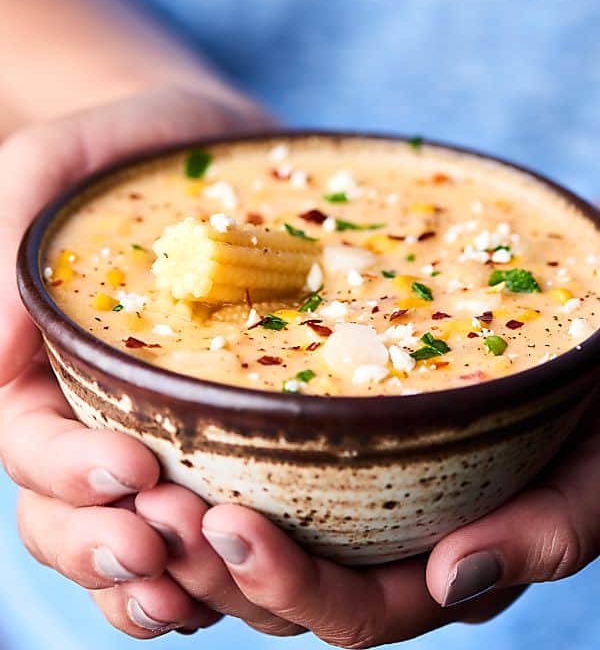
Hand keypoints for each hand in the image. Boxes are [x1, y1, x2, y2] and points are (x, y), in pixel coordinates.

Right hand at [0, 87, 275, 636]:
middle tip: (162, 545)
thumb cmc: (123, 151)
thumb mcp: (53, 165)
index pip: (32, 445)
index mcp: (41, 366)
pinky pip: (210, 513)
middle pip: (73, 513)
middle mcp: (92, 413)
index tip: (129, 469)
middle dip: (106, 546)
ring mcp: (159, 429)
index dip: (68, 475)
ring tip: (200, 584)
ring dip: (161, 575)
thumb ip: (5, 243)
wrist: (210, 145)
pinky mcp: (223, 428)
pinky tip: (245, 577)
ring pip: (135, 535)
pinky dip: (216, 562)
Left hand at [128, 395, 597, 645]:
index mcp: (432, 569)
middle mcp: (378, 542)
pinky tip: (158, 424)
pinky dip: (202, 459)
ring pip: (251, 532)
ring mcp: (345, 493)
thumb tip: (457, 577)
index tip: (229, 525)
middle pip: (280, 586)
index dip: (287, 584)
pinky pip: (251, 465)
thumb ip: (548, 532)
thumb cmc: (586, 416)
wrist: (576, 347)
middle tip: (153, 503)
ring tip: (137, 476)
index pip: (351, 610)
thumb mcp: (590, 474)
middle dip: (210, 562)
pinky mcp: (322, 439)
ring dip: (188, 518)